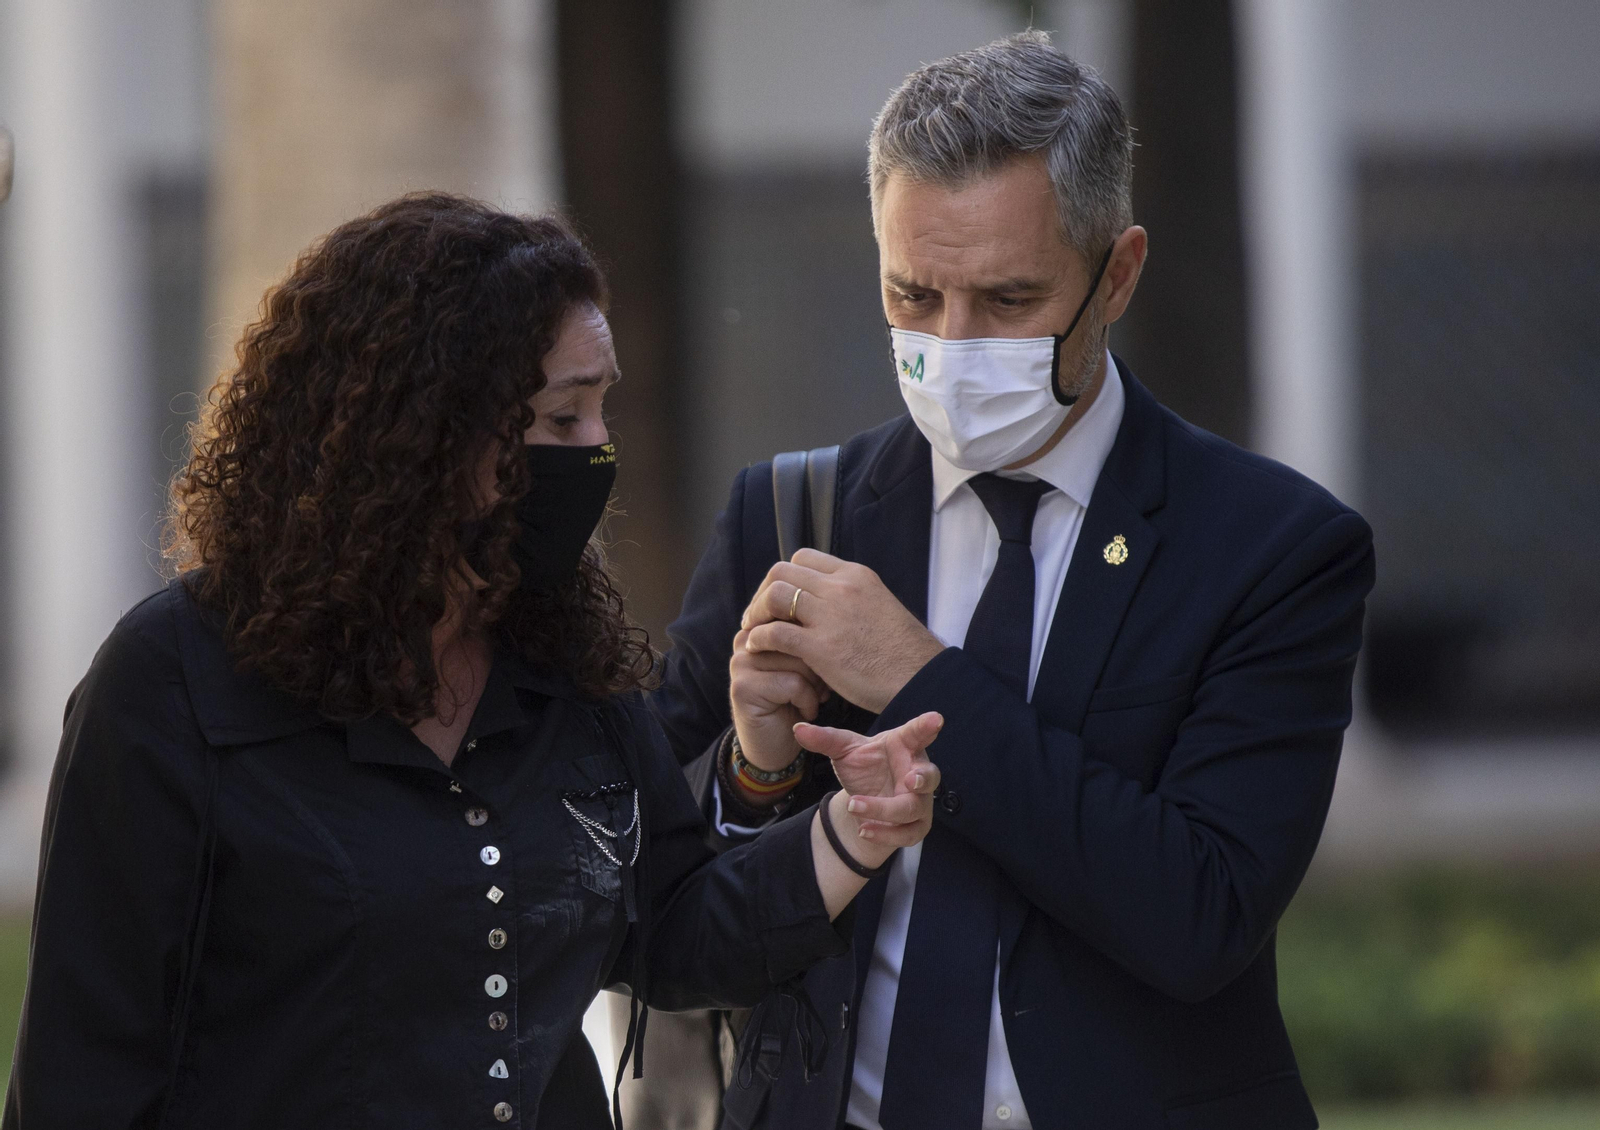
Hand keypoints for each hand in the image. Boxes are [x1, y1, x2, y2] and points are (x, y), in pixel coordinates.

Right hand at [729, 627, 830, 772]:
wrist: (776, 748)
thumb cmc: (797, 700)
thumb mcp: (805, 662)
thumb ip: (807, 637)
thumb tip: (832, 616)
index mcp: (761, 627)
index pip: (796, 613)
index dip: (819, 639)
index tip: (824, 663)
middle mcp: (746, 639)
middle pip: (800, 636)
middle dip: (820, 664)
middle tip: (822, 686)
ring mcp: (740, 663)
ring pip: (798, 660)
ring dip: (816, 685)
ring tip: (814, 698)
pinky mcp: (743, 688)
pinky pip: (792, 683)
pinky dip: (808, 701)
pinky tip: (806, 711)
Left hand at [742, 549, 944, 712]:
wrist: (920, 677)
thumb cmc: (902, 651)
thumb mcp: (878, 605)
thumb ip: (851, 598)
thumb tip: (826, 602)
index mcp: (855, 575)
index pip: (804, 558)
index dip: (784, 577)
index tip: (777, 598)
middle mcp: (841, 588)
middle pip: (782, 571)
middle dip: (763, 592)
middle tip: (758, 614)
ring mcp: (830, 616)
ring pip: (774, 595)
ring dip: (757, 612)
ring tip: (753, 630)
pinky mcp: (822, 647)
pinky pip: (775, 633)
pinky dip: (760, 638)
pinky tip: (758, 648)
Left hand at [796, 711, 942, 862]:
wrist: (864, 798)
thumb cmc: (864, 766)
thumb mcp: (843, 751)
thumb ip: (825, 739)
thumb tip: (798, 729)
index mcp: (904, 746)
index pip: (917, 734)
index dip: (927, 727)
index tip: (935, 719)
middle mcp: (916, 772)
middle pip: (929, 776)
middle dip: (923, 778)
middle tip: (911, 780)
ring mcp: (919, 801)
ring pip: (912, 808)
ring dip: (885, 810)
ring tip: (855, 805)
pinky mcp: (915, 825)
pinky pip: (907, 834)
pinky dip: (885, 834)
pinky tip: (864, 829)